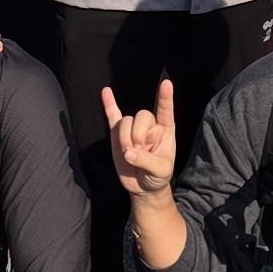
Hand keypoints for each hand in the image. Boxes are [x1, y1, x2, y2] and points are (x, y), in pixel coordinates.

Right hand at [106, 79, 179, 200]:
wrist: (143, 188)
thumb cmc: (157, 177)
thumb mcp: (160, 171)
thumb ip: (147, 161)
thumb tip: (128, 152)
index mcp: (165, 131)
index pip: (166, 111)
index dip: (165, 98)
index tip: (166, 84)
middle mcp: (150, 126)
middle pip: (141, 116)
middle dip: (137, 135)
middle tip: (137, 151)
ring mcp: (133, 129)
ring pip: (125, 122)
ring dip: (125, 139)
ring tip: (129, 154)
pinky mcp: (118, 135)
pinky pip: (113, 117)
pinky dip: (109, 105)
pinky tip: (106, 92)